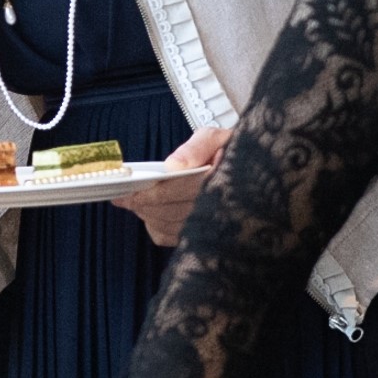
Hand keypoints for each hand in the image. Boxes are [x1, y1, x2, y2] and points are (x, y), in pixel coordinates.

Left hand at [114, 125, 229, 247]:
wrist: (254, 175)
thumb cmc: (236, 154)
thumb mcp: (219, 138)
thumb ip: (197, 147)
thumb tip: (173, 165)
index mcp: (224, 181)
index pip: (182, 191)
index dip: (153, 194)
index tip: (131, 192)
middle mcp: (222, 209)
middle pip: (173, 213)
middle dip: (144, 205)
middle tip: (123, 198)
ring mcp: (216, 228)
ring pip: (172, 228)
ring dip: (149, 217)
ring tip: (134, 203)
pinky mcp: (209, 239)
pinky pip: (177, 239)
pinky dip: (159, 229)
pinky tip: (150, 217)